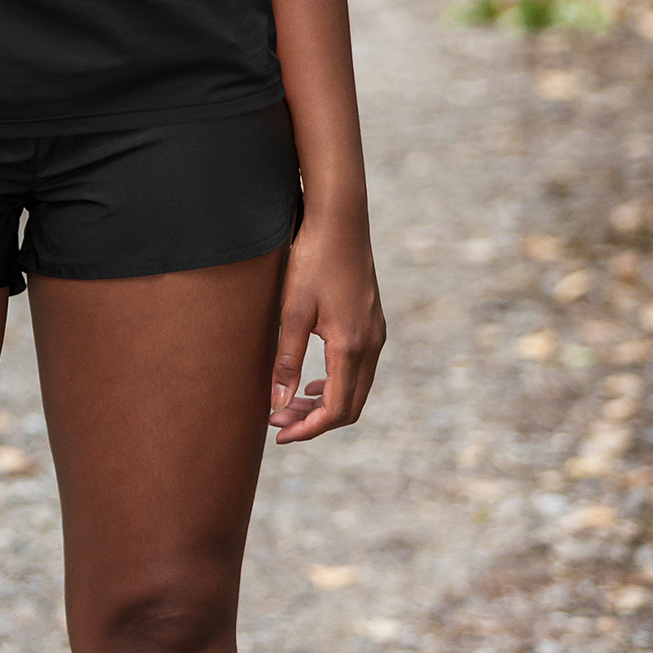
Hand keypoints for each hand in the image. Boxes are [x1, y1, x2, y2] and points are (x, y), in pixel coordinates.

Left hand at [269, 212, 384, 443]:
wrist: (340, 219)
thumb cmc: (312, 260)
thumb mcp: (292, 310)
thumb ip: (286, 360)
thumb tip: (278, 404)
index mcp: (351, 346)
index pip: (335, 409)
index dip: (307, 429)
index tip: (278, 433)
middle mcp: (371, 344)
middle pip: (349, 406)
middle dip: (314, 420)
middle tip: (277, 419)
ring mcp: (376, 333)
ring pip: (356, 388)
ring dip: (325, 403)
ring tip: (290, 403)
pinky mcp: (373, 321)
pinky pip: (360, 368)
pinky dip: (337, 383)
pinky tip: (314, 378)